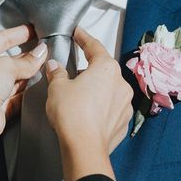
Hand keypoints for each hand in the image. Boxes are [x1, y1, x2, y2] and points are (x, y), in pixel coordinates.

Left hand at [0, 25, 46, 180]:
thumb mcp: (6, 65)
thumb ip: (26, 60)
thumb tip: (40, 53)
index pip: (0, 39)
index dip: (18, 34)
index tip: (33, 30)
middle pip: (8, 60)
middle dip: (26, 56)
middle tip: (45, 50)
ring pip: (14, 79)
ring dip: (28, 74)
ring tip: (45, 66)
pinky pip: (17, 96)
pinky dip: (27, 92)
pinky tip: (39, 86)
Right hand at [45, 28, 133, 180]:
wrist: (84, 147)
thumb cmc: (72, 114)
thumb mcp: (57, 87)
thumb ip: (57, 73)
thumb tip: (55, 67)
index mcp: (106, 68)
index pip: (94, 46)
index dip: (84, 38)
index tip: (79, 33)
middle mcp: (120, 83)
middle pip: (103, 69)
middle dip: (88, 69)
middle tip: (72, 72)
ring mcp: (125, 104)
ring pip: (108, 89)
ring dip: (95, 89)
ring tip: (77, 97)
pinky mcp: (123, 121)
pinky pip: (111, 108)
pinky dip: (100, 107)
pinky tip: (86, 113)